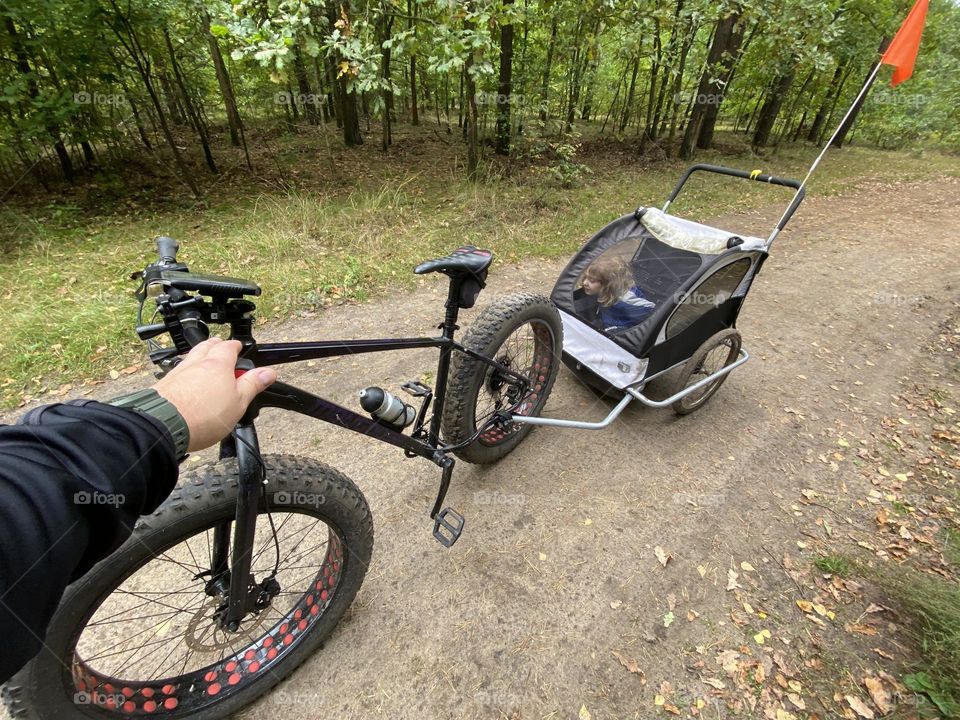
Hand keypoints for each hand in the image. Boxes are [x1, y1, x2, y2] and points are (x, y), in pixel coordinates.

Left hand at [153, 338, 276, 451]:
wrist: (164, 425)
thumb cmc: (203, 415)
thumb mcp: (238, 402)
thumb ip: (252, 385)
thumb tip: (268, 372)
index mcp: (218, 364)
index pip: (229, 346)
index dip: (236, 346)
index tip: (239, 347)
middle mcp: (196, 363)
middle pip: (206, 346)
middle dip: (215, 345)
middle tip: (222, 347)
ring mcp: (178, 373)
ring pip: (191, 356)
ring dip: (199, 355)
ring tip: (204, 359)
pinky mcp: (164, 385)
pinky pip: (178, 371)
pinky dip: (186, 371)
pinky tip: (186, 379)